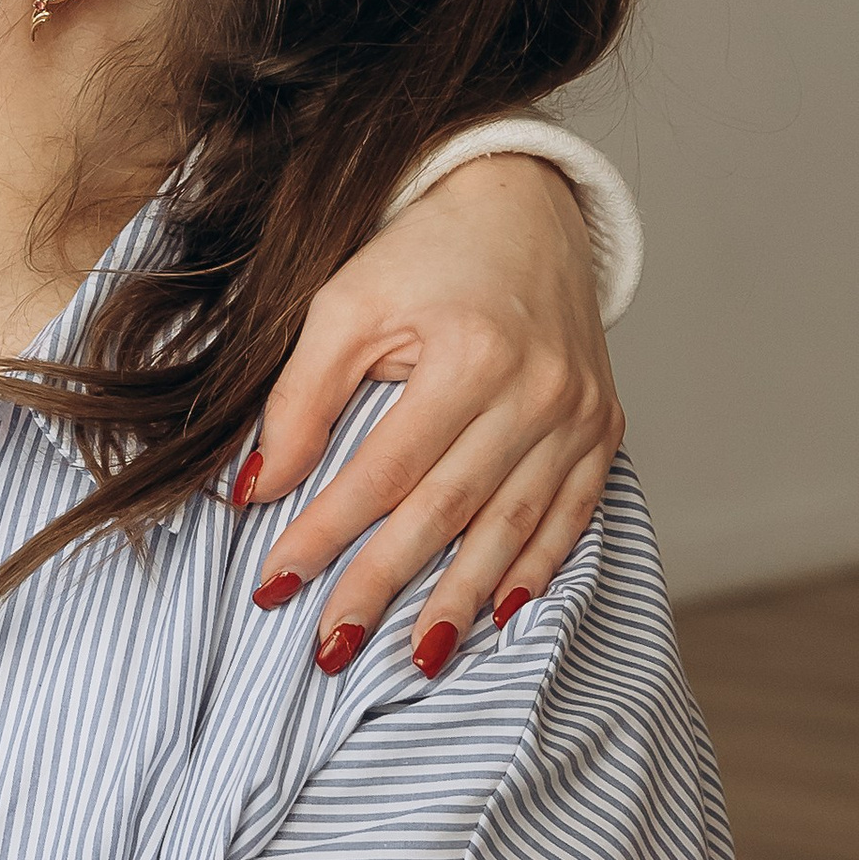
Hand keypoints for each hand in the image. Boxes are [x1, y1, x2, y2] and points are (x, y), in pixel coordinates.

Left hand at [241, 156, 619, 664]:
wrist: (520, 203)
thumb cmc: (420, 252)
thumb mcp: (343, 305)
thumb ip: (301, 399)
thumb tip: (257, 489)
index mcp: (470, 355)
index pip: (384, 470)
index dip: (325, 532)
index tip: (274, 584)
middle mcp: (536, 390)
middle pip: (447, 511)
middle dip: (384, 584)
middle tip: (331, 646)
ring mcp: (578, 413)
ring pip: (511, 527)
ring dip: (461, 598)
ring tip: (415, 656)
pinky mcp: (602, 425)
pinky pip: (572, 514)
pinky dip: (537, 567)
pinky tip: (502, 613)